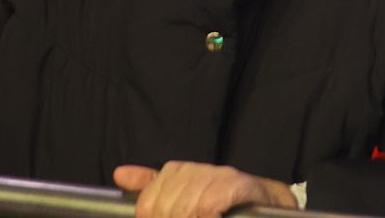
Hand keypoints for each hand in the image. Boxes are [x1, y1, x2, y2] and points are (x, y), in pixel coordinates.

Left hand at [113, 162, 296, 216]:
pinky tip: (216, 217)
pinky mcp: (236, 184)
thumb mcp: (183, 196)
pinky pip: (209, 205)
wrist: (265, 204)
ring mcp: (216, 176)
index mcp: (176, 172)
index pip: (147, 204)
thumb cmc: (222, 204)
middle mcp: (193, 170)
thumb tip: (120, 174)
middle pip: (165, 209)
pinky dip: (210, 215)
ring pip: (186, 209)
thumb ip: (152, 187)